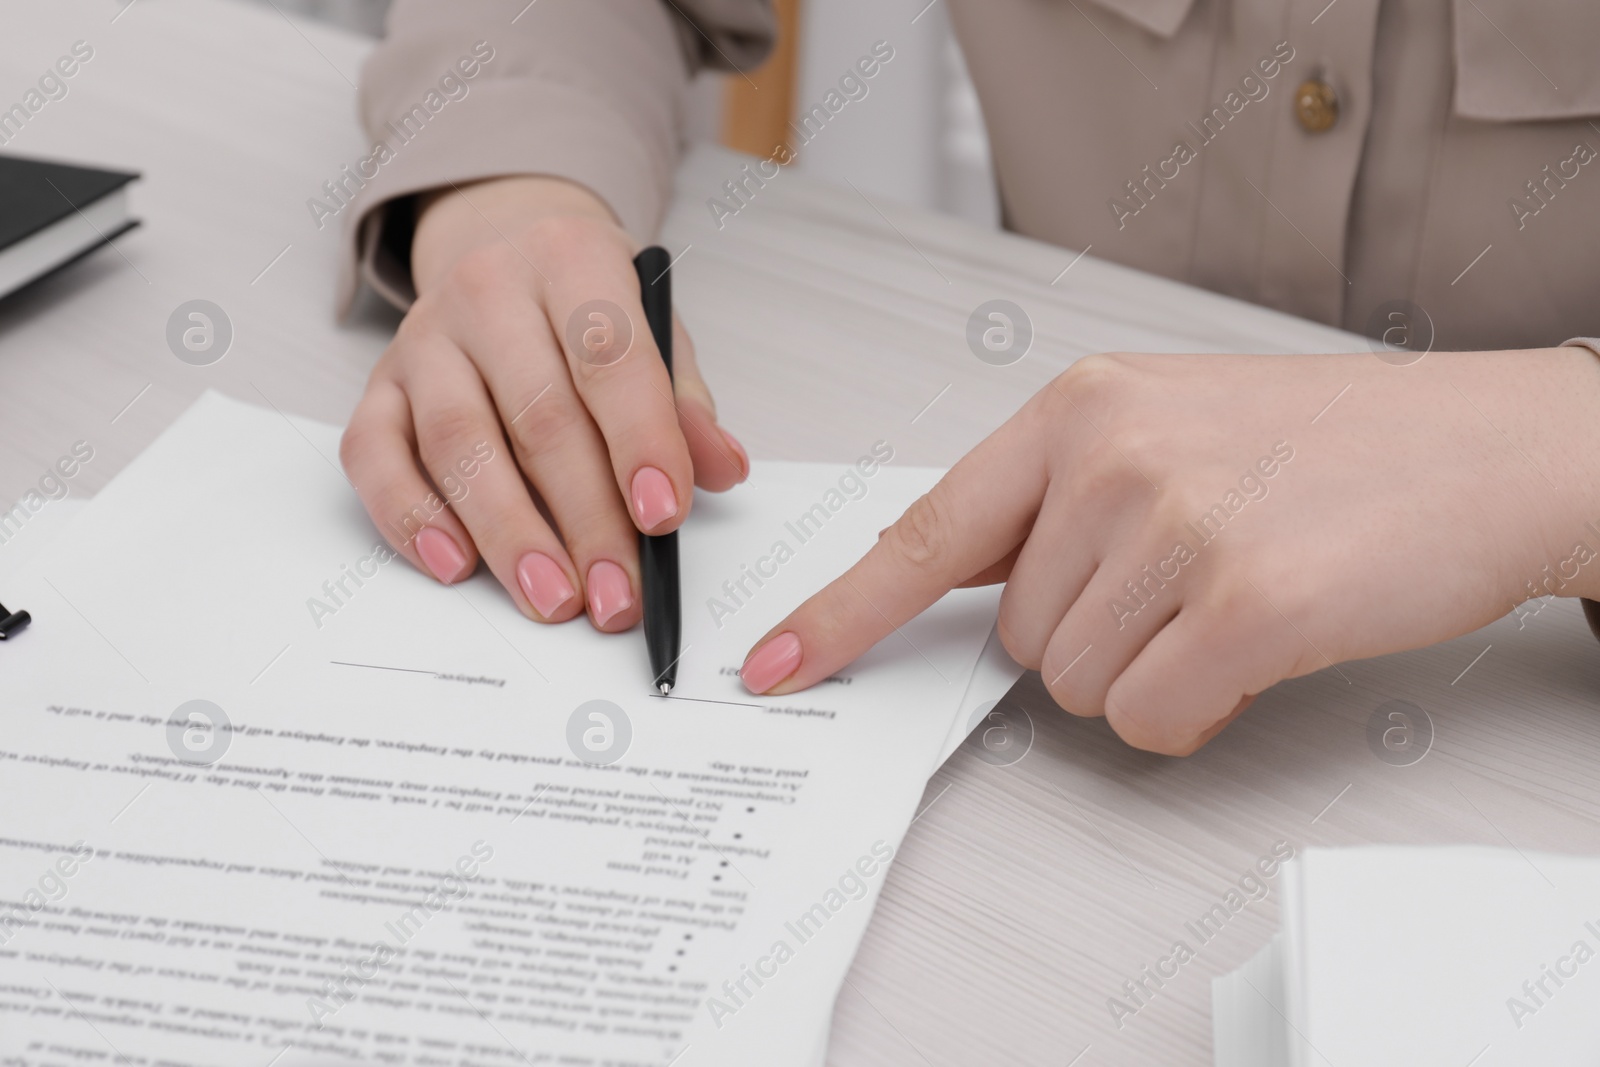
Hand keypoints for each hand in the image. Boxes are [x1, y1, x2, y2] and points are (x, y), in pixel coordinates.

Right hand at [341, 176, 747, 628]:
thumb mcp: (657, 336)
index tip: (662, 518)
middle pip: (538, 416)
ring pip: (459, 442)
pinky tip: (457, 565)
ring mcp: (423, 338)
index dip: (640, 442)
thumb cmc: (590, 313)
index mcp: (571, 258)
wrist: (501, 253)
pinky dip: (412, 517)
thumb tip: (720, 469)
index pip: (609, 358)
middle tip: (617, 594)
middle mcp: (488, 288)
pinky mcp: (378, 386)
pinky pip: (376, 455)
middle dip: (585, 519)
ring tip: (553, 596)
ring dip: (509, 533)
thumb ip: (686, 404)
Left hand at [737, 348, 1599, 753]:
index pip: (928, 530)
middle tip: (1184, 585)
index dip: (846, 609)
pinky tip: (1255, 648)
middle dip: (1090, 640)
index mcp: (1079, 409)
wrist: (1482, 448)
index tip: (780, 660)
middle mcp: (1113, 458)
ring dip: (1147, 674)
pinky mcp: (1245, 601)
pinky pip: (1150, 719)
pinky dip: (1194, 711)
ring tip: (1228, 604)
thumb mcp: (1167, 426)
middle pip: (1017, 635)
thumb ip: (1060, 497)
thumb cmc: (1326, 445)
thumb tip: (974, 595)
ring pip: (1078, 686)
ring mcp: (1176, 526)